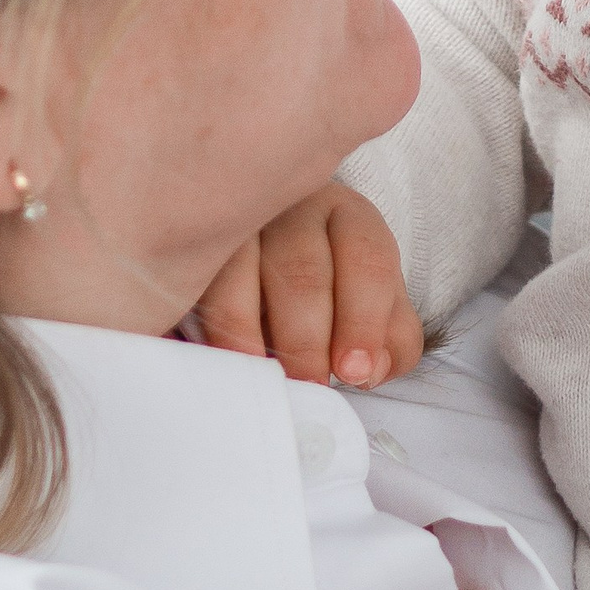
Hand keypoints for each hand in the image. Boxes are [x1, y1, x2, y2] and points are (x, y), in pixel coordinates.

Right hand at [194, 181, 423, 386]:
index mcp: (350, 218)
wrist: (268, 267)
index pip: (367, 261)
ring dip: (253, 332)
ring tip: (264, 375)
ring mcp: (242, 218)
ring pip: (245, 268)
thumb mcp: (375, 310)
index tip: (354, 372)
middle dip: (308, 338)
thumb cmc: (333, 291)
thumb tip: (370, 369)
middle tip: (310, 383)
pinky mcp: (198, 240)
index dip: (364, 322)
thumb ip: (391, 341)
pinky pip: (202, 278)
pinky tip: (225, 355)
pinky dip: (213, 321)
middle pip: (304, 270)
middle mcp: (296, 206)